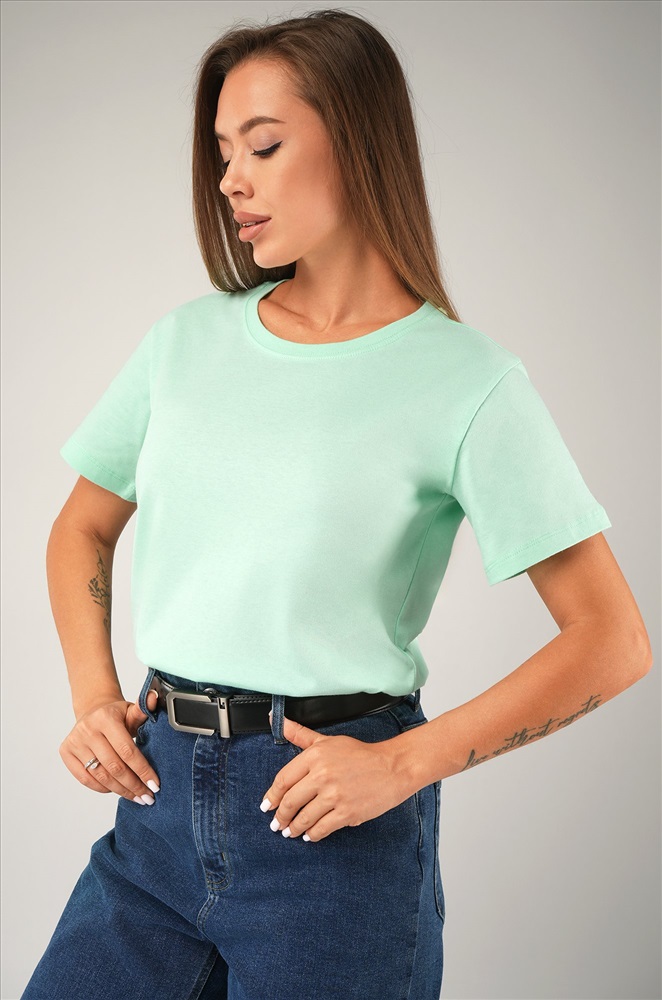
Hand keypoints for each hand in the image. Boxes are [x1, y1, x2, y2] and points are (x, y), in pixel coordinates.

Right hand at [59, 690, 160, 803]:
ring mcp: (75, 742)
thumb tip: (154, 698)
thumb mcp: (131, 711)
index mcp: (106, 718)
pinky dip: (103, 788)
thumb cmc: (116, 715)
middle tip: (148, 796)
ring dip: (121, 790)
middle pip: (114, 766)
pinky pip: (85, 779)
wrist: (93, 711)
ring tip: (136, 797)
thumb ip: (144, 709)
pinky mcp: (66, 753)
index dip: (142, 770)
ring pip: (101, 776)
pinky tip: (117, 790)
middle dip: (134, 785)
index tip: (155, 785)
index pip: (127, 751)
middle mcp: (87, 730)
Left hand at [260, 715, 411, 841]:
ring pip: (304, 818)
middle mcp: (322, 776)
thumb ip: (300, 735)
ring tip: (290, 832)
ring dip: (294, 828)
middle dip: (281, 816)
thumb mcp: (327, 741)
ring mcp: (334, 796)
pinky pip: (322, 829)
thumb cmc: (360, 754)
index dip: (272, 796)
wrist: (392, 767)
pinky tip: (309, 835)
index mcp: (315, 756)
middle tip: (277, 824)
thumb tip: (276, 719)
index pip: (283, 780)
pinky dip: (313, 835)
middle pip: (290, 801)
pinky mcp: (347, 813)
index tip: (267, 806)